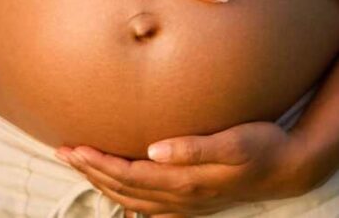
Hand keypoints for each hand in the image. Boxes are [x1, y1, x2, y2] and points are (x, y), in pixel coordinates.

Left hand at [57, 122, 313, 215]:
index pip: (130, 173)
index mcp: (185, 179)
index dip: (100, 162)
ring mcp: (184, 202)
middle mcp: (180, 195)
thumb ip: (193, 148)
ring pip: (131, 196)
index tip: (75, 148)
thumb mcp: (232, 143)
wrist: (283, 167)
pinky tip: (117, 189)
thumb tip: (155, 148)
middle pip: (124, 186)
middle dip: (91, 170)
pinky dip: (125, 195)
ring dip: (102, 180)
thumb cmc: (258, 146)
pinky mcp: (190, 200)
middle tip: (65, 152)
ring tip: (81, 165)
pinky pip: (147, 204)